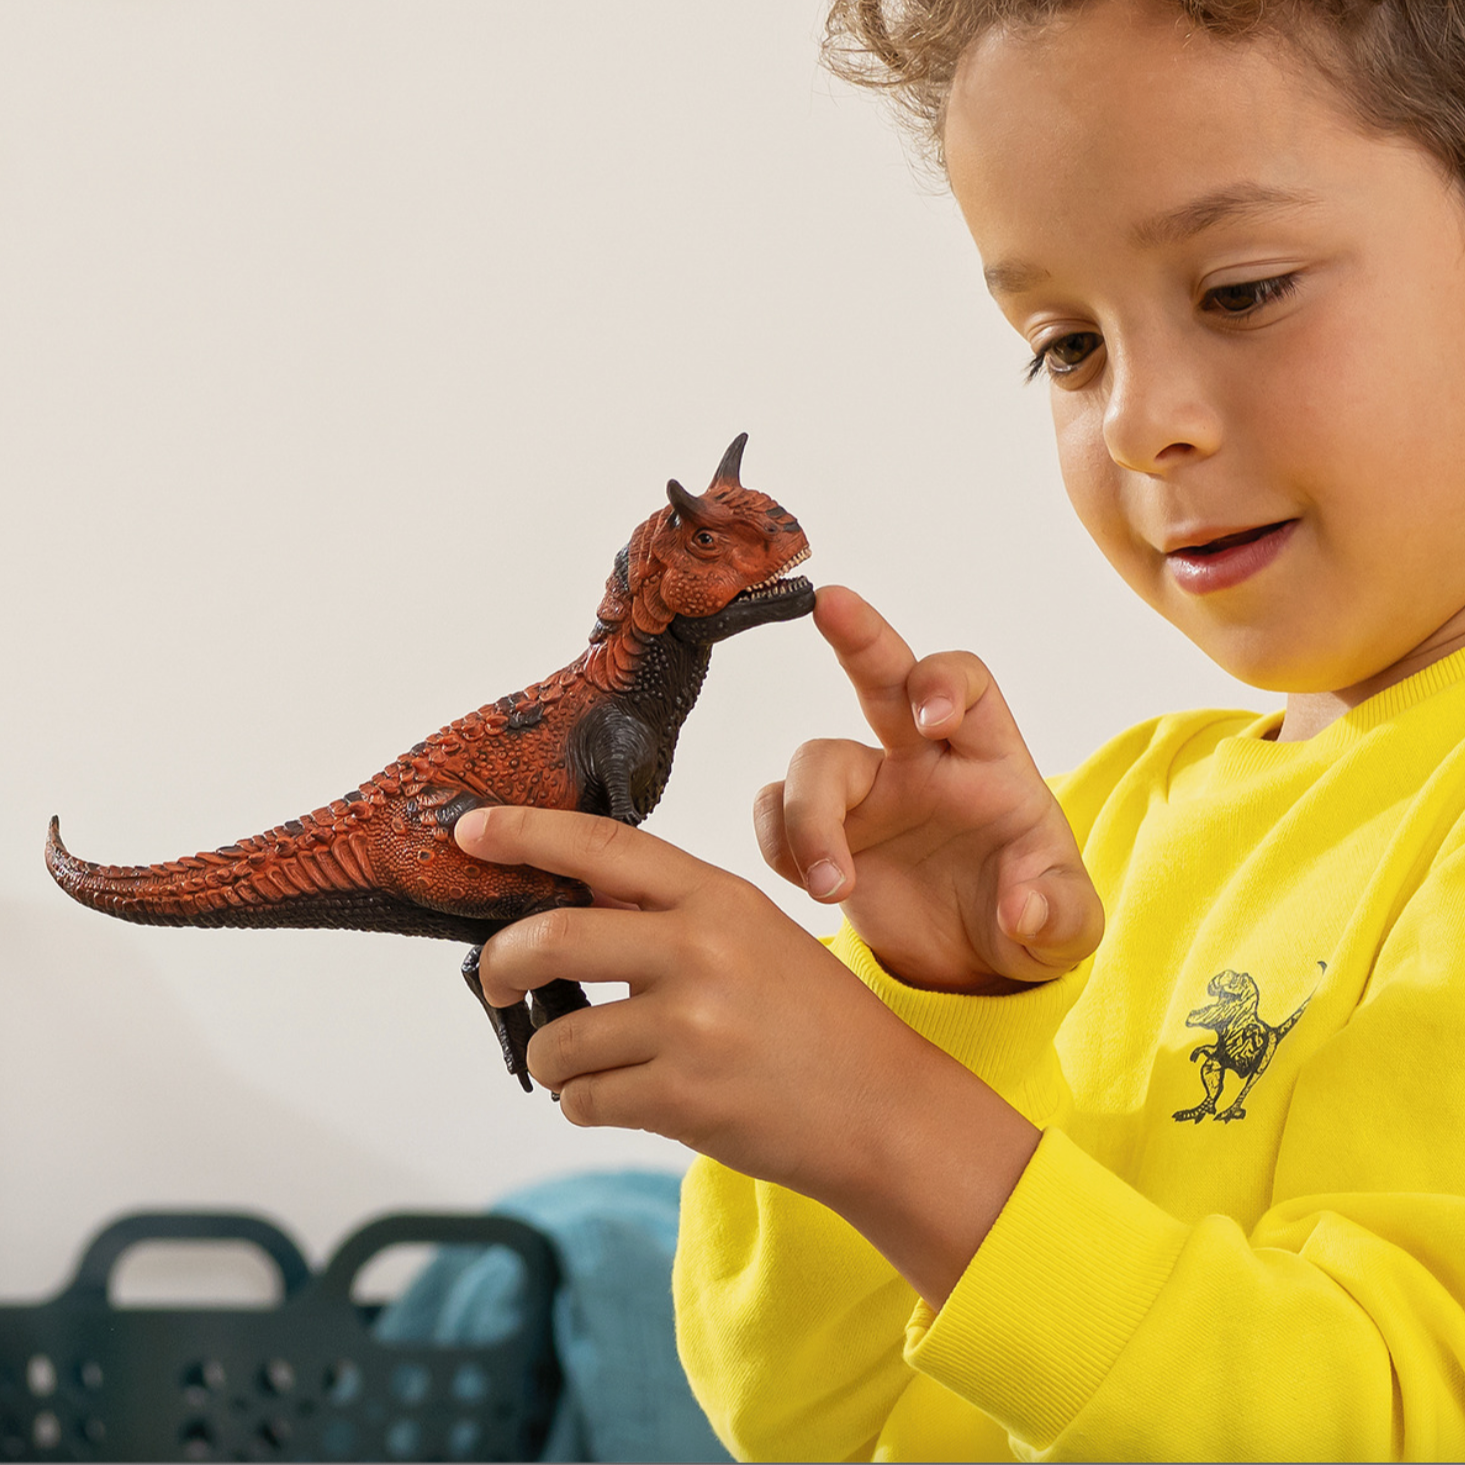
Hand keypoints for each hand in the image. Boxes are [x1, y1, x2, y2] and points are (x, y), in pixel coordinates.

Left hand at [454, 803, 1038, 1306]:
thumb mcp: (753, 936)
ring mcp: (692, 1024)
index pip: (600, 847)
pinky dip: (584, 1104)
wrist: (882, 1111)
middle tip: (495, 982)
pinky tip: (625, 1100)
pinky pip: (583, 1100)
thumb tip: (560, 904)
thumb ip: (668, 914)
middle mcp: (701, 949)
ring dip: (552, 1060)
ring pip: (558, 1038)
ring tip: (587, 1066)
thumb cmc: (810, 1021)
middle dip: (499, 965)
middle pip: (550, 939)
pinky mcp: (683, 1096)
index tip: (468, 831)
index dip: (524, 834)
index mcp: (717, 897)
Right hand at [755, 586, 1102, 991]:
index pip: (967, 682)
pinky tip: (814, 886)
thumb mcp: (1066, 930)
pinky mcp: (823, 832)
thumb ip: (1057, 914)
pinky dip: (779, 843)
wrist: (972, 970)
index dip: (945, 683)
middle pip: (883, 672)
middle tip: (829, 603)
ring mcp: (866, 793)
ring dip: (809, 818)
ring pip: (814, 759)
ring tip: (833, 887)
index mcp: (988, 756)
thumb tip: (1022, 908)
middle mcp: (920, 758)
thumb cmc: (1028, 920)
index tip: (931, 722)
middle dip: (858, 634)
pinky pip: (776, 811)